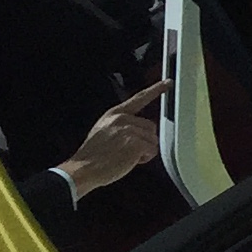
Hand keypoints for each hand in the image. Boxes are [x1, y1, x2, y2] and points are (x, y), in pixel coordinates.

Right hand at [57, 79, 169, 200]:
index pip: (139, 98)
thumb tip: (139, 130)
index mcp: (114, 114)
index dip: (156, 89)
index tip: (168, 82)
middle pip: (151, 127)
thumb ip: (121, 125)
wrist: (83, 169)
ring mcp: (129, 130)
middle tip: (125, 150)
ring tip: (124, 155)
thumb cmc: (94, 155)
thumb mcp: (105, 130)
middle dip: (143, 140)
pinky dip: (144, 158)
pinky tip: (129, 161)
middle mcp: (122, 118)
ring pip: (153, 140)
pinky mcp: (135, 143)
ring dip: (144, 151)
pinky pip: (152, 150)